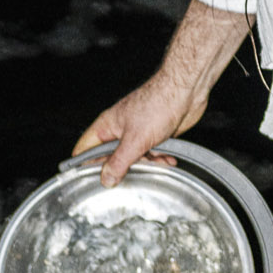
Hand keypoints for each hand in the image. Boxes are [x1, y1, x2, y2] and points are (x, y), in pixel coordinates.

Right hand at [73, 65, 212, 186]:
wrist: (187, 91)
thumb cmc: (158, 103)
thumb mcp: (135, 140)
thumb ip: (119, 161)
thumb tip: (106, 179)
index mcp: (106, 126)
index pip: (85, 149)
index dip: (85, 165)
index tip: (92, 181)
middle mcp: (119, 129)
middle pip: (110, 157)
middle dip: (121, 168)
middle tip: (131, 175)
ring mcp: (138, 132)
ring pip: (133, 157)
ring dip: (145, 164)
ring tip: (155, 164)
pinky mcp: (155, 135)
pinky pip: (152, 153)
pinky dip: (159, 159)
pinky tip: (168, 160)